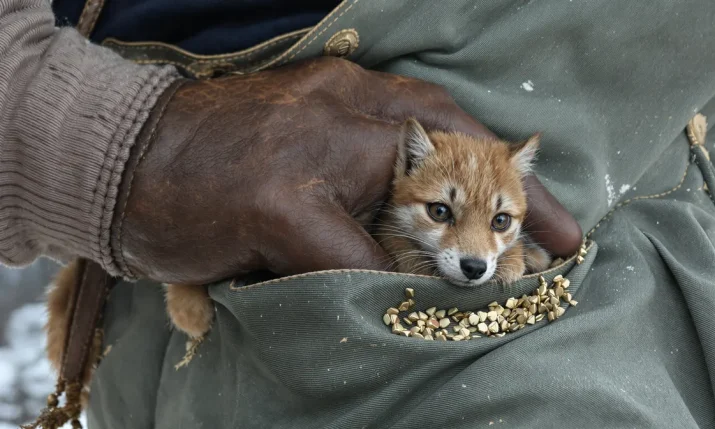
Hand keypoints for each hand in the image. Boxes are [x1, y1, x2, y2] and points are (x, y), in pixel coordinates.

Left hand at [114, 57, 581, 283]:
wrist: (117, 170)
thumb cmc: (193, 184)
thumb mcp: (284, 222)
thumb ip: (361, 259)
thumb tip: (419, 297)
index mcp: (364, 122)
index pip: (464, 159)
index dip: (516, 203)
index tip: (563, 240)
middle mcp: (363, 120)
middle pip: (463, 156)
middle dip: (512, 201)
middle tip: (559, 243)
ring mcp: (341, 139)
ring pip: (432, 172)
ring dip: (473, 210)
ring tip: (512, 247)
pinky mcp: (318, 165)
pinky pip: (388, 188)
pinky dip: (423, 215)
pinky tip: (439, 241)